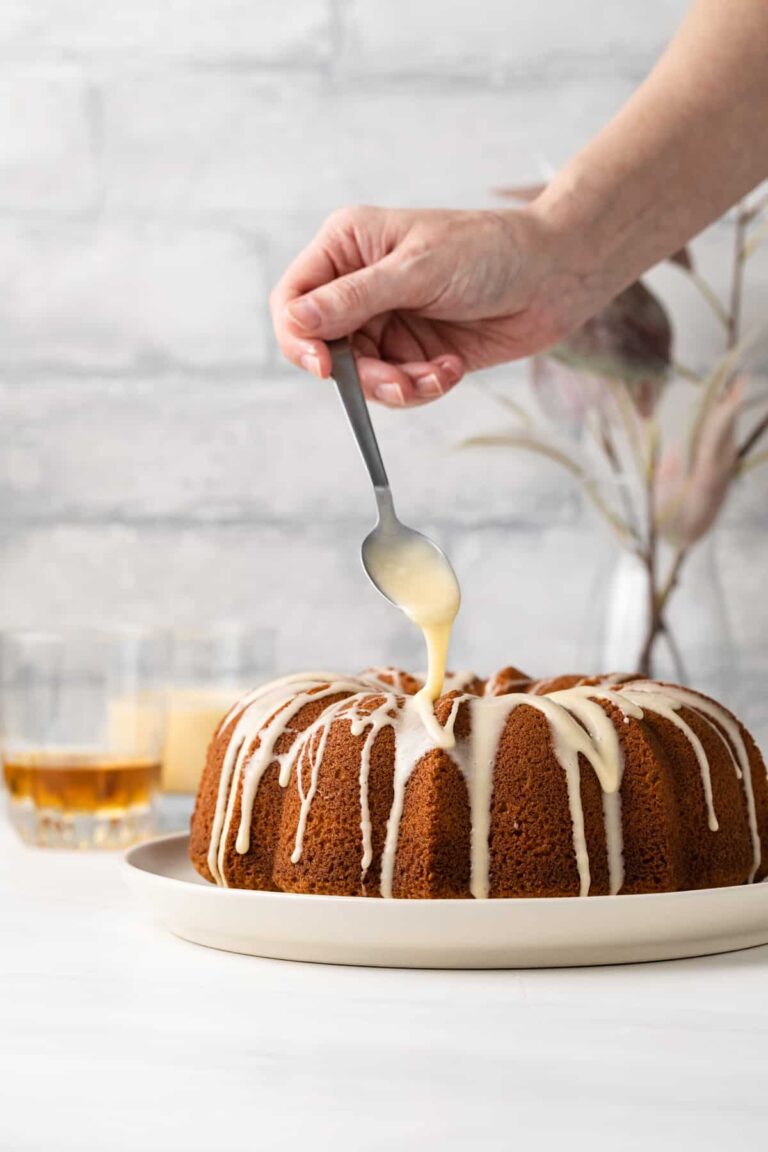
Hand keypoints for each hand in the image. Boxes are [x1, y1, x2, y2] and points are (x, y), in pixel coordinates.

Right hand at [270, 205, 584, 406]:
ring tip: (436, 374)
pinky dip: (423, 386)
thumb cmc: (490, 252)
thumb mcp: (417, 270)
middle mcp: (360, 285)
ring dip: (398, 385)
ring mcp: (387, 321)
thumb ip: (353, 299)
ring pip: (363, 376)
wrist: (555, 277)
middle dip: (362, 374)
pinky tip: (451, 368)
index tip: (324, 367)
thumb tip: (297, 322)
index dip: (298, 337)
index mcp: (348, 247)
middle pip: (326, 349)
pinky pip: (398, 387)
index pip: (293, 299)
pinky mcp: (415, 352)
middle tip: (399, 382)